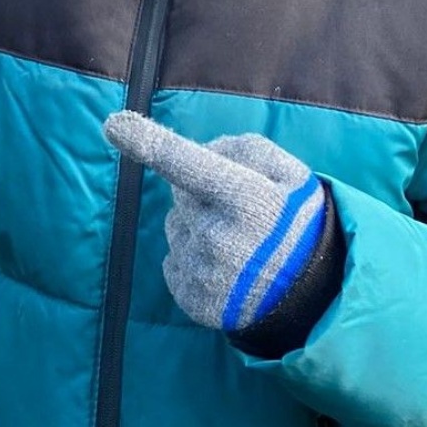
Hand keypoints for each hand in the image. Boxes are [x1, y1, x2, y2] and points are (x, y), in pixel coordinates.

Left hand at [104, 111, 327, 335]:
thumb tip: (197, 150)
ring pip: (175, 228)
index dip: (149, 142)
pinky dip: (191, 259)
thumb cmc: (295, 220)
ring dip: (196, 228)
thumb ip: (241, 148)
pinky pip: (171, 262)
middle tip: (239, 213)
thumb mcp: (286, 171)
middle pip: (181, 196)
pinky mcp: (193, 301)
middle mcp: (220, 237)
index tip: (114, 125)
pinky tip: (224, 267)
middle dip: (200, 196)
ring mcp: (204, 273)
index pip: (188, 164)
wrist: (312, 292)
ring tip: (237, 244)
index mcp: (244, 199)